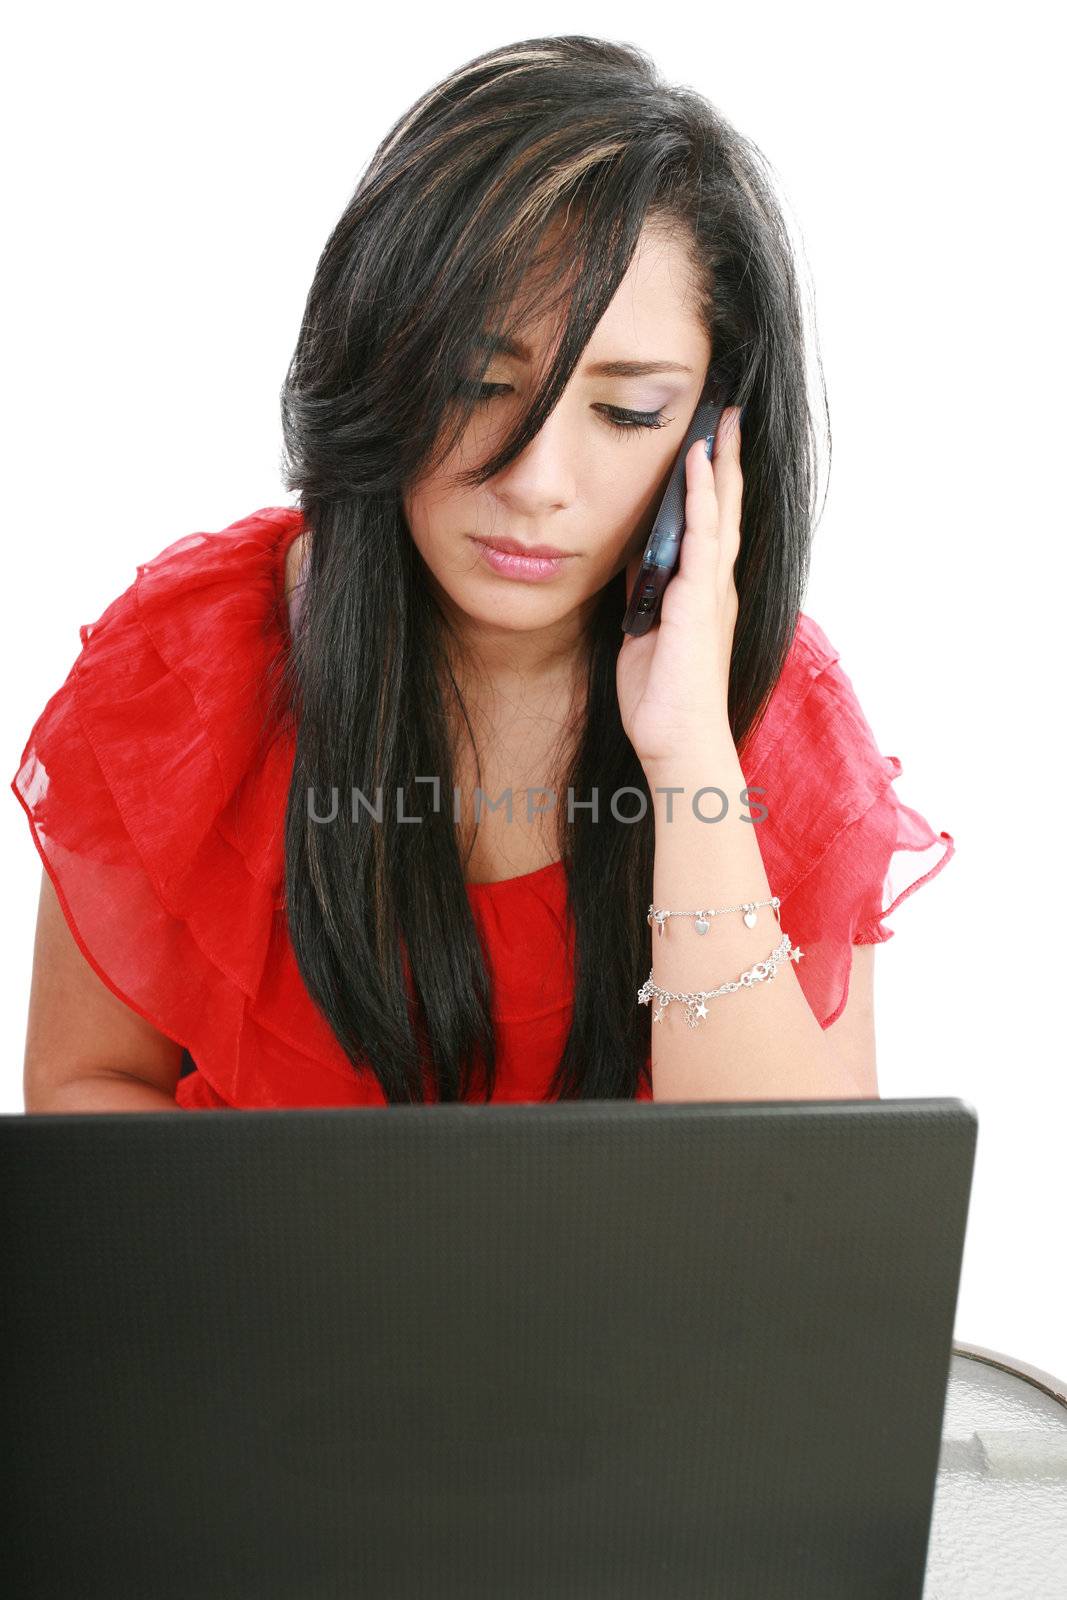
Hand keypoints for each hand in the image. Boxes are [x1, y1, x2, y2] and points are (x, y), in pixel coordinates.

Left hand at [616, 404, 742, 769]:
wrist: (678, 743)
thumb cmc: (662, 699)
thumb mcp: (644, 632)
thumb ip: (644, 593)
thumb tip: (631, 557)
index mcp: (704, 593)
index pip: (711, 524)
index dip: (713, 481)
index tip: (710, 440)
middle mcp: (716, 585)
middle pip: (725, 507)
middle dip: (727, 458)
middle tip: (727, 410)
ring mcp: (712, 589)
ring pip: (720, 510)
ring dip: (720, 462)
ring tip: (721, 417)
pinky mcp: (700, 599)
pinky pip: (701, 535)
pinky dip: (700, 495)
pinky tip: (698, 462)